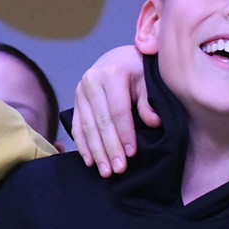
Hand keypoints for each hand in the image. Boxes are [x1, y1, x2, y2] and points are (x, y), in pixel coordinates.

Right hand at [71, 45, 155, 176]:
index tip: (132, 153)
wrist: (119, 57)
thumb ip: (148, 101)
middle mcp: (91, 81)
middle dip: (110, 148)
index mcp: (111, 74)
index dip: (125, 133)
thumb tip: (153, 123)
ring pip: (88, 127)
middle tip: (118, 169)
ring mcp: (80, 92)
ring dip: (96, 152)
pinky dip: (83, 145)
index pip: (118, 111)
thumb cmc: (138, 70)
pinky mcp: (75, 101)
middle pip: (101, 122)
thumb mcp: (147, 79)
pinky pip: (77, 127)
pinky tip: (89, 161)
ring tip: (105, 171)